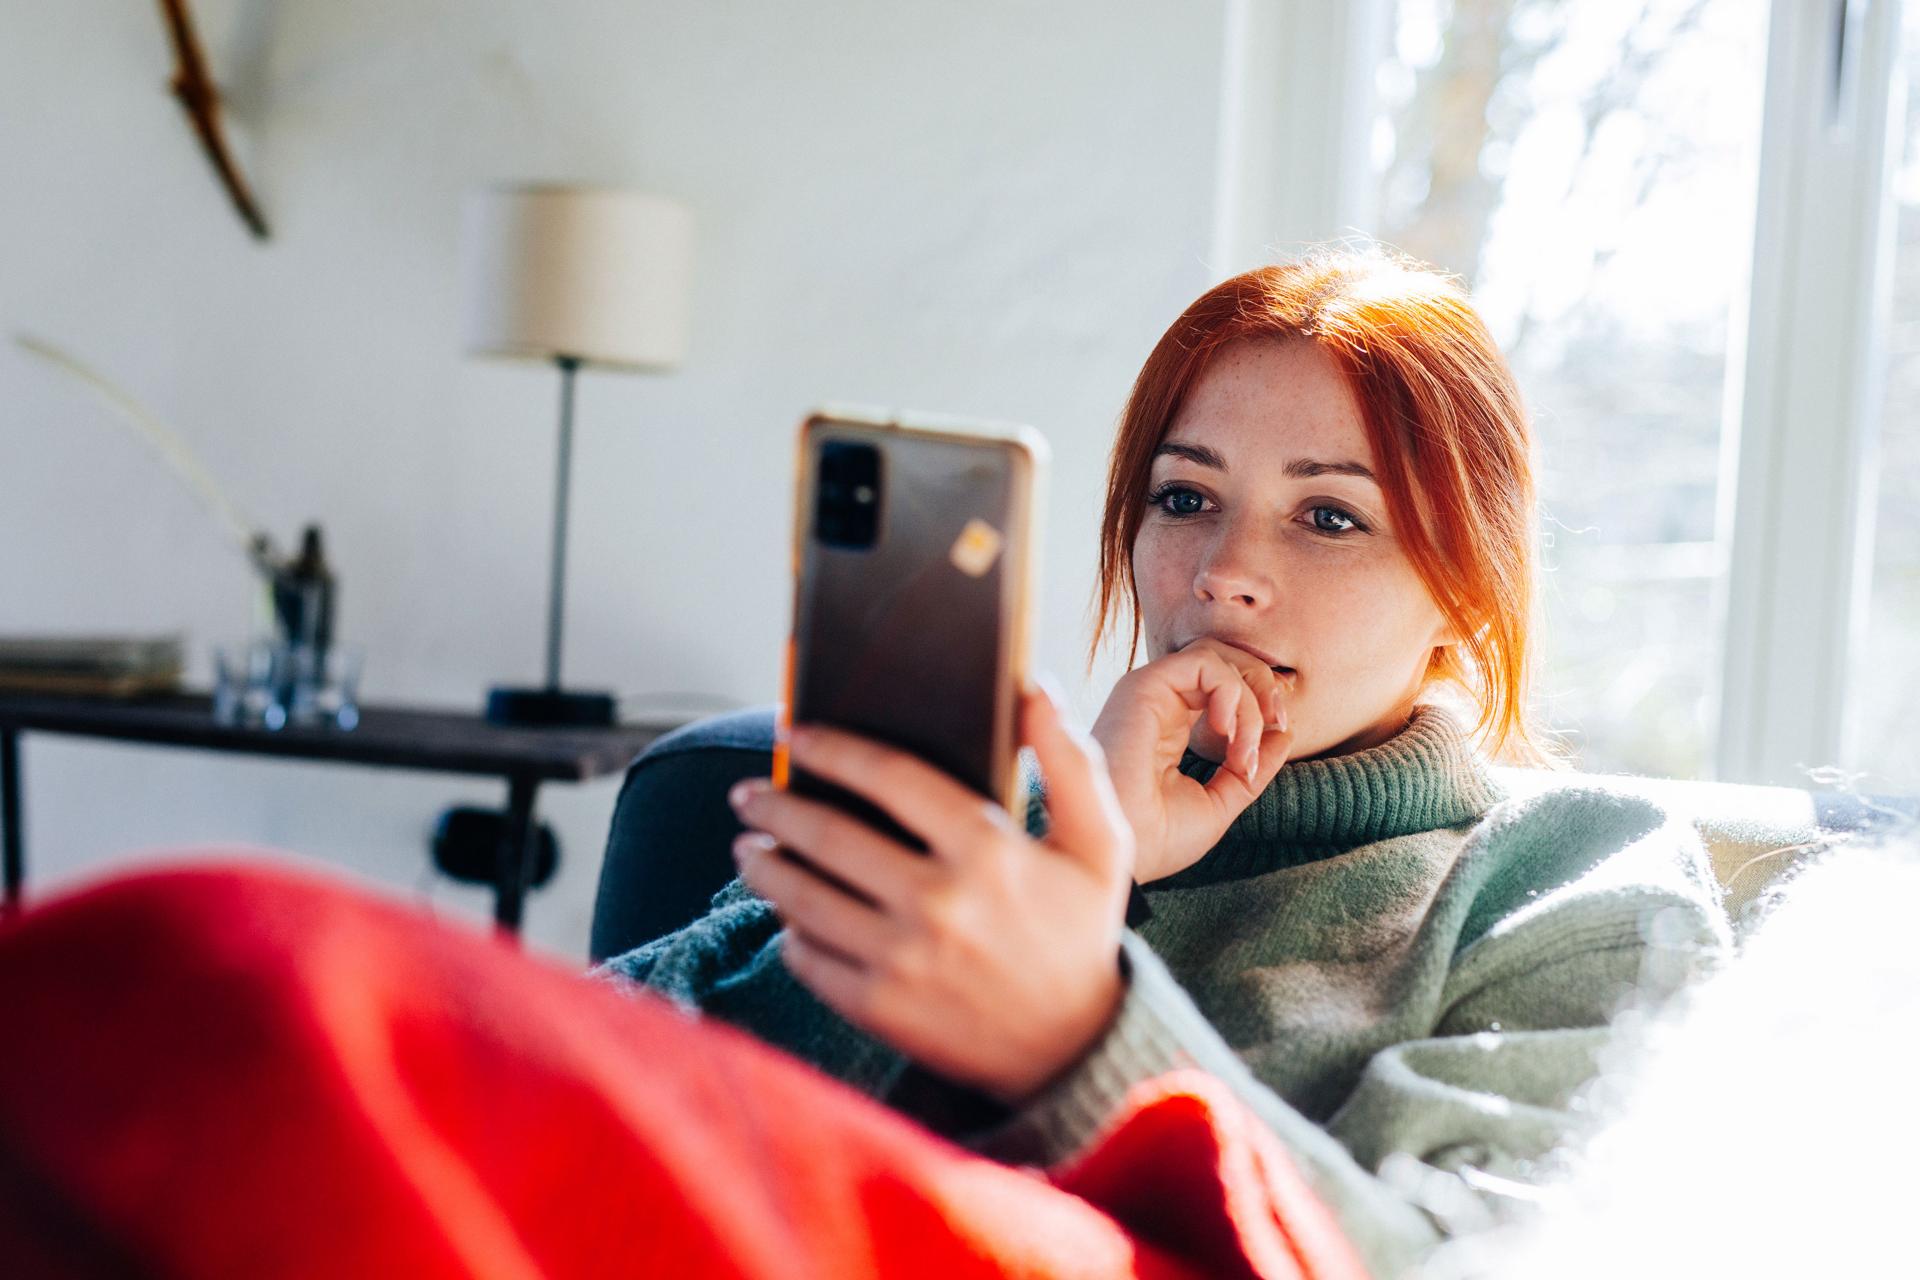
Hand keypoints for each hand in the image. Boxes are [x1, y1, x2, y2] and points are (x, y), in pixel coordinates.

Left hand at [726, 681, 1134, 1102]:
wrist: (1077, 1050)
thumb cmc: (1080, 935)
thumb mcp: (1101, 844)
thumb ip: (1070, 760)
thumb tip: (1037, 688)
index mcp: (986, 849)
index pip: (888, 775)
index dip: (832, 747)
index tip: (793, 734)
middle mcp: (937, 900)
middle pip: (827, 834)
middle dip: (775, 805)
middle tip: (749, 793)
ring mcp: (902, 958)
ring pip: (802, 896)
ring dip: (764, 865)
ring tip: (750, 849)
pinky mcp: (879, 1007)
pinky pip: (809, 957)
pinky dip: (789, 931)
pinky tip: (786, 914)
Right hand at [1089, 638, 1295, 883]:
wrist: (1126, 855)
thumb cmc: (1158, 839)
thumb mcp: (1221, 800)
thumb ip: (1251, 767)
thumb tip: (1284, 734)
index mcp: (1169, 726)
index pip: (1221, 685)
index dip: (1259, 699)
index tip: (1280, 731)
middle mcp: (1156, 703)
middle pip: (1221, 659)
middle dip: (1261, 683)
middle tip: (1278, 720)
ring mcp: (1147, 692)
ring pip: (1215, 656)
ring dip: (1247, 693)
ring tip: (1244, 741)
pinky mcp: (1142, 687)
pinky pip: (1203, 663)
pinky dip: (1231, 691)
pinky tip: (1227, 731)